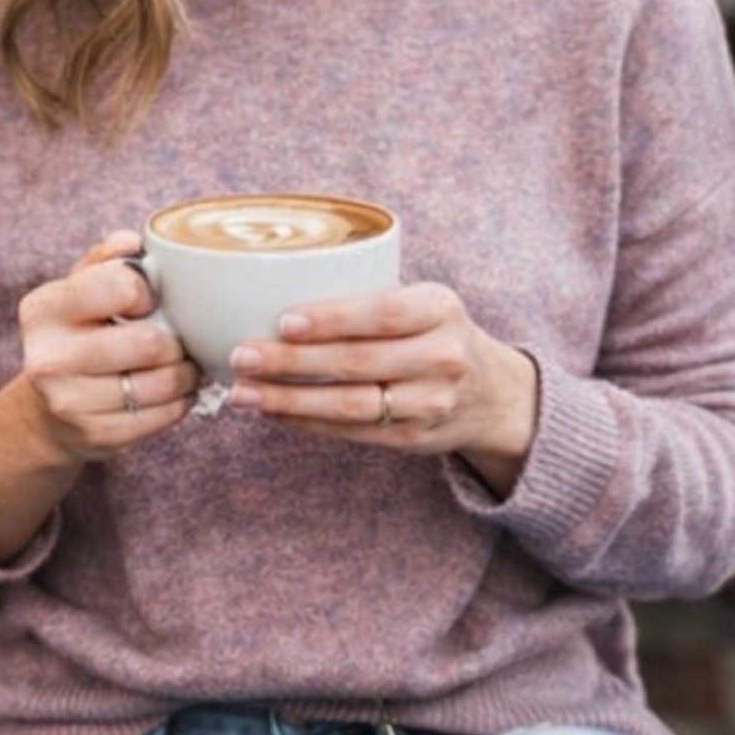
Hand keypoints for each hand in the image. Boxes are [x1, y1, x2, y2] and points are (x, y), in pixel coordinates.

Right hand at [17, 230, 199, 463]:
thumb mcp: (79, 291)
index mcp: (43, 309)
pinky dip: (181, 402)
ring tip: (184, 365)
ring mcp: (69, 402)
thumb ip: (106, 260)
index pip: (119, 286)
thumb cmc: (77, 336)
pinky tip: (176, 392)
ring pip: (161, 383)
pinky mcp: (95, 436)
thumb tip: (132, 240)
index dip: (148, 292)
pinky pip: (163, 416)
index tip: (151, 302)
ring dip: (186, 374)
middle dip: (176, 341)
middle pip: (148, 343)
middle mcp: (48, 358)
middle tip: (180, 340)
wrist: (47, 411)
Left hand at [227, 282, 537, 491]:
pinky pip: (352, 433)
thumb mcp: (423, 302)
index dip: (332, 319)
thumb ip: (370, 299)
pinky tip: (274, 412)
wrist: (492, 393)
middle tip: (242, 356)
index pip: (383, 313)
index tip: (284, 321)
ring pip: (351, 405)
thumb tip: (274, 294)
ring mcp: (431, 404)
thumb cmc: (435, 333)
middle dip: (292, 361)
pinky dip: (307, 423)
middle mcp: (443, 358)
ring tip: (244, 393)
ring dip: (290, 400)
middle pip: (357, 362)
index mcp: (441, 309)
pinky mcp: (414, 440)